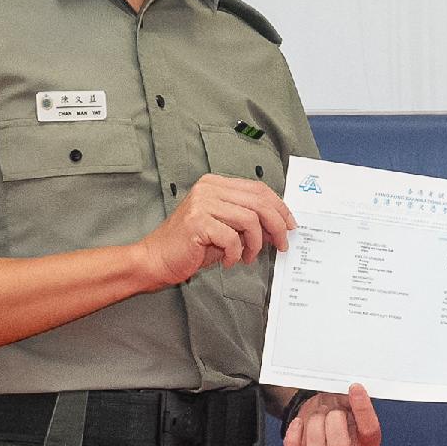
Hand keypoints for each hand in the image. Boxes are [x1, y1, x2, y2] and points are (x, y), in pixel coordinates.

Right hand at [136, 172, 294, 288]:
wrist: (156, 259)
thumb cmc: (190, 247)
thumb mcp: (225, 229)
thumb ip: (249, 223)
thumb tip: (279, 227)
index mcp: (216, 184)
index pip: (258, 189)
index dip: (280, 207)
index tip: (290, 225)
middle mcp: (209, 188)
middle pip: (259, 202)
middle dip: (277, 225)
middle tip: (282, 245)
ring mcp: (202, 203)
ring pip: (249, 219)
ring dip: (255, 244)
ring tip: (248, 257)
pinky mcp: (197, 222)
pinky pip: (232, 238)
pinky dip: (235, 254)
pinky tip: (229, 261)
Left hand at [283, 383, 381, 445]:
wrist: (320, 410)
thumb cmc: (339, 406)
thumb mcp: (352, 399)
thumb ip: (356, 398)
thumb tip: (354, 389)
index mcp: (367, 441)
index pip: (370, 430)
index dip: (363, 409)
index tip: (355, 387)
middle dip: (333, 419)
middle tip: (330, 407)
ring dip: (314, 424)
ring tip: (317, 413)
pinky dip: (294, 435)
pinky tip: (299, 422)